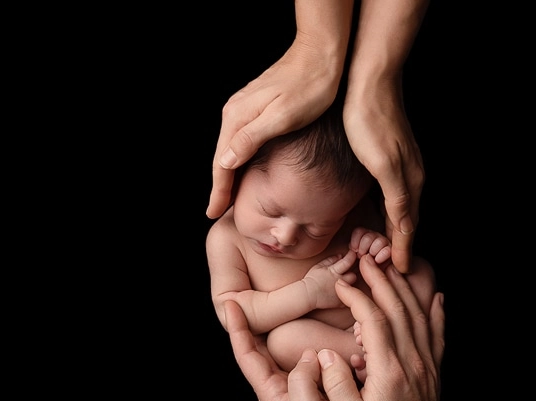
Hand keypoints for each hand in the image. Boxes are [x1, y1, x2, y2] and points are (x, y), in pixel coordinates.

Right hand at [207, 41, 343, 219]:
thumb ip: (252, 138)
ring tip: (227, 196)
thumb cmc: (310, 86)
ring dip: (228, 173)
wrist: (322, 53)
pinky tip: (242, 167)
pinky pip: (240, 138)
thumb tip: (225, 161)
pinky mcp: (257, 104)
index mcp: (239, 117)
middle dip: (220, 186)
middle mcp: (236, 111)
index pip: (223, 163)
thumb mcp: (283, 116)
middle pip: (223, 156)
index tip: (213, 212)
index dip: (219, 190)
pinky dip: (238, 158)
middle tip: (217, 211)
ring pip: (231, 148)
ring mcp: (245, 107)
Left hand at [223, 299, 379, 400]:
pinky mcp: (324, 386)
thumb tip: (312, 354)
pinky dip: (323, 342)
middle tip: (259, 291)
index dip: (238, 329)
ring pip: (296, 348)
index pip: (247, 356)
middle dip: (261, 319)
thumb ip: (303, 381)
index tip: (230, 304)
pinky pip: (319, 359)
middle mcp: (283, 385)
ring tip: (299, 304)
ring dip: (298, 327)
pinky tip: (331, 330)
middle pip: (266, 346)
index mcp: (272, 393)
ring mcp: (303, 386)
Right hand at [303, 252, 357, 309]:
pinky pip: (349, 298)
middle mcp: (339, 281)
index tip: (354, 254)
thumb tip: (340, 256)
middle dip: (352, 273)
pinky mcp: (340, 303)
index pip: (347, 261)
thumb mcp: (318, 266)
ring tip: (344, 282)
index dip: (352, 256)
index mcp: (334, 271)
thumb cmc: (311, 280)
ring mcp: (340, 293)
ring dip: (350, 283)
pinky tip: (342, 293)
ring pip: (353, 287)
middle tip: (348, 272)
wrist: (306, 295)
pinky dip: (347, 295)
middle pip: (353, 275)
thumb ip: (330, 260)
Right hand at [317, 254, 443, 400]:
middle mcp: (412, 363)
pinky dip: (436, 312)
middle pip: (399, 310)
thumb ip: (336, 386)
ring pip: (419, 316)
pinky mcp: (434, 374)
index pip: (373, 320)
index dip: (357, 297)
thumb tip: (325, 354)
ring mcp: (427, 367)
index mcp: (389, 372)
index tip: (341, 284)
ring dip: (405, 289)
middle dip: (382, 281)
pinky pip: (438, 335)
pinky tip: (436, 297)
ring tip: (392, 269)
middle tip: (367, 260)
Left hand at [343, 80, 424, 273]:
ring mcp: (403, 164)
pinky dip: (387, 209)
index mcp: (409, 181)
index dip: (402, 250)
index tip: (399, 272)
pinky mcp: (391, 155)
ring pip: (400, 206)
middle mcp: (410, 175)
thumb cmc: (368, 122)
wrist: (368, 81)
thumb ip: (397, 199)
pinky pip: (393, 192)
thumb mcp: (383, 165)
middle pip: (406, 219)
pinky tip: (379, 211)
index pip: (408, 226)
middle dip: (399, 244)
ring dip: (394, 228)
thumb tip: (406, 231)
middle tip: (390, 269)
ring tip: (384, 248)